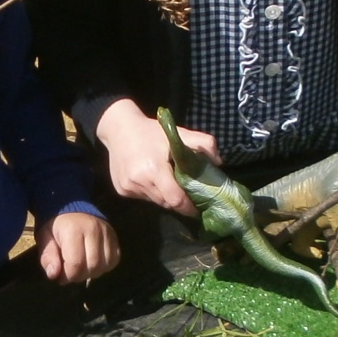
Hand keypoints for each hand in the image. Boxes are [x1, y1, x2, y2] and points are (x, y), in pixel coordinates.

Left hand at [36, 211, 120, 283]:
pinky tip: (92, 263)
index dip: (68, 276)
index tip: (60, 276)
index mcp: (73, 230)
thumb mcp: (44, 238)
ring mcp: (107, 233)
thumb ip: (48, 257)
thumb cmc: (55, 226)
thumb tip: (54, 275)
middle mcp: (94, 230)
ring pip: (105, 265)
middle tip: (71, 273)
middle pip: (92, 266)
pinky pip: (113, 260)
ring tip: (81, 268)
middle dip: (80, 276)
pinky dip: (103, 267)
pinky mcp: (114, 237)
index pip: (76, 263)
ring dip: (92, 273)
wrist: (72, 206)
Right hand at [95, 98, 219, 216]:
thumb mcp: (178, 132)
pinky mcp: (121, 190)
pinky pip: (142, 197)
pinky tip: (150, 178)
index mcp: (154, 170)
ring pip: (154, 202)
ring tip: (167, 182)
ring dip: (164, 196)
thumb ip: (204, 143)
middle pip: (165, 203)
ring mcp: (128, 188)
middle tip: (186, 193)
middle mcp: (139, 182)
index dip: (188, 207)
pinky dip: (151, 192)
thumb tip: (219, 162)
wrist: (118, 129)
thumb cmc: (151, 131)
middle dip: (178, 201)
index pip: (175, 199)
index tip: (197, 208)